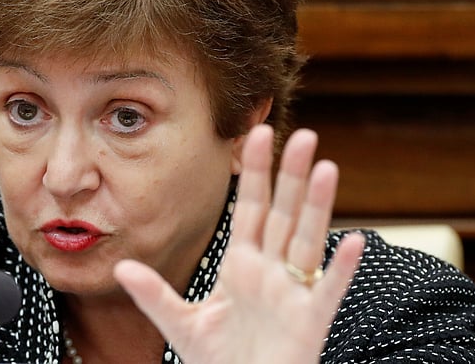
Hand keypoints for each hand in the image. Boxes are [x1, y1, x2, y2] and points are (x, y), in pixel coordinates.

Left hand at [114, 125, 364, 362]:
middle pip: (282, 214)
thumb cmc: (219, 363)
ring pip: (306, 240)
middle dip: (291, 175)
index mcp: (242, 265)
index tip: (256, 133)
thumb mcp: (181, 324)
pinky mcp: (309, 321)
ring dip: (316, 207)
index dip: (254, 172)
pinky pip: (327, 290)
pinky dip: (340, 267)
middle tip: (304, 135)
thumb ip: (154, 295)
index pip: (250, 208)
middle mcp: (270, 271)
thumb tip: (122, 266)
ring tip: (327, 167)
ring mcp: (292, 293)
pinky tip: (352, 240)